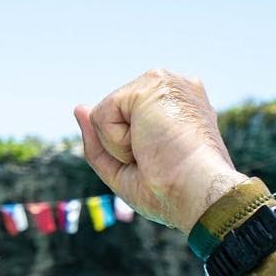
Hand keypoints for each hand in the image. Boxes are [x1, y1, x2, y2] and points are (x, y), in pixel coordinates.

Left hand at [74, 70, 246, 231]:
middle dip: (121, 148)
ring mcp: (164, 82)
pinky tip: (147, 144)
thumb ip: (99, 140)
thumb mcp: (123, 168)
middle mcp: (173, 88)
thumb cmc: (169, 190)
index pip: (125, 124)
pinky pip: (102, 115)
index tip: (162, 164)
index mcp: (176, 108)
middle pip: (111, 119)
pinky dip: (115, 141)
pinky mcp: (152, 82)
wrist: (196, 193)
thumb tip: (79, 108)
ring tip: (153, 153)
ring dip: (118, 146)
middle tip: (156, 161)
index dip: (129, 152)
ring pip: (104, 116)